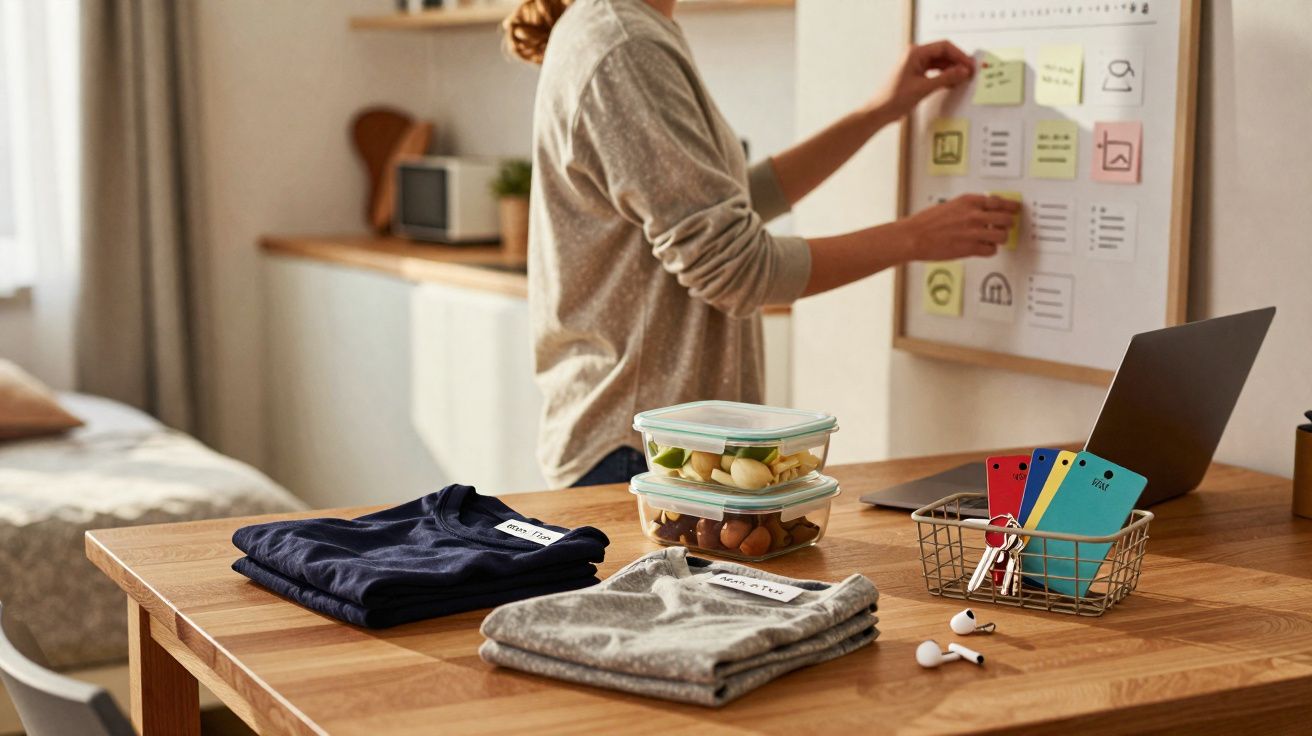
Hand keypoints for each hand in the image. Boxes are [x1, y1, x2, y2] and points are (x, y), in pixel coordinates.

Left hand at [872, 40, 973, 118]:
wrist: (879, 112)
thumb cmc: (894, 98)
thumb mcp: (924, 88)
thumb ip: (946, 78)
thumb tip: (963, 71)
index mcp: (915, 53)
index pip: (944, 47)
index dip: (959, 55)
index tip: (969, 65)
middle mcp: (915, 56)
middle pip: (943, 53)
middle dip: (957, 62)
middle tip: (969, 72)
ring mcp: (915, 65)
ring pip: (940, 63)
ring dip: (951, 70)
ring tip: (962, 79)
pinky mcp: (916, 74)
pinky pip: (934, 71)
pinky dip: (944, 76)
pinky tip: (951, 83)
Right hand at [900, 194, 1019, 260]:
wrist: (913, 236)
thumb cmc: (926, 222)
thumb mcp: (950, 205)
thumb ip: (969, 207)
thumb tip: (985, 209)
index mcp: (969, 201)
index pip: (1000, 201)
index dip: (1011, 206)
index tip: (1015, 209)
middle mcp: (974, 215)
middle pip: (1006, 219)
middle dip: (1008, 223)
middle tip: (1005, 226)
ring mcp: (973, 232)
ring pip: (1002, 236)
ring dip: (1000, 238)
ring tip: (993, 238)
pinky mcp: (970, 249)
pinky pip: (991, 250)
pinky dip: (989, 250)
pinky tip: (982, 248)